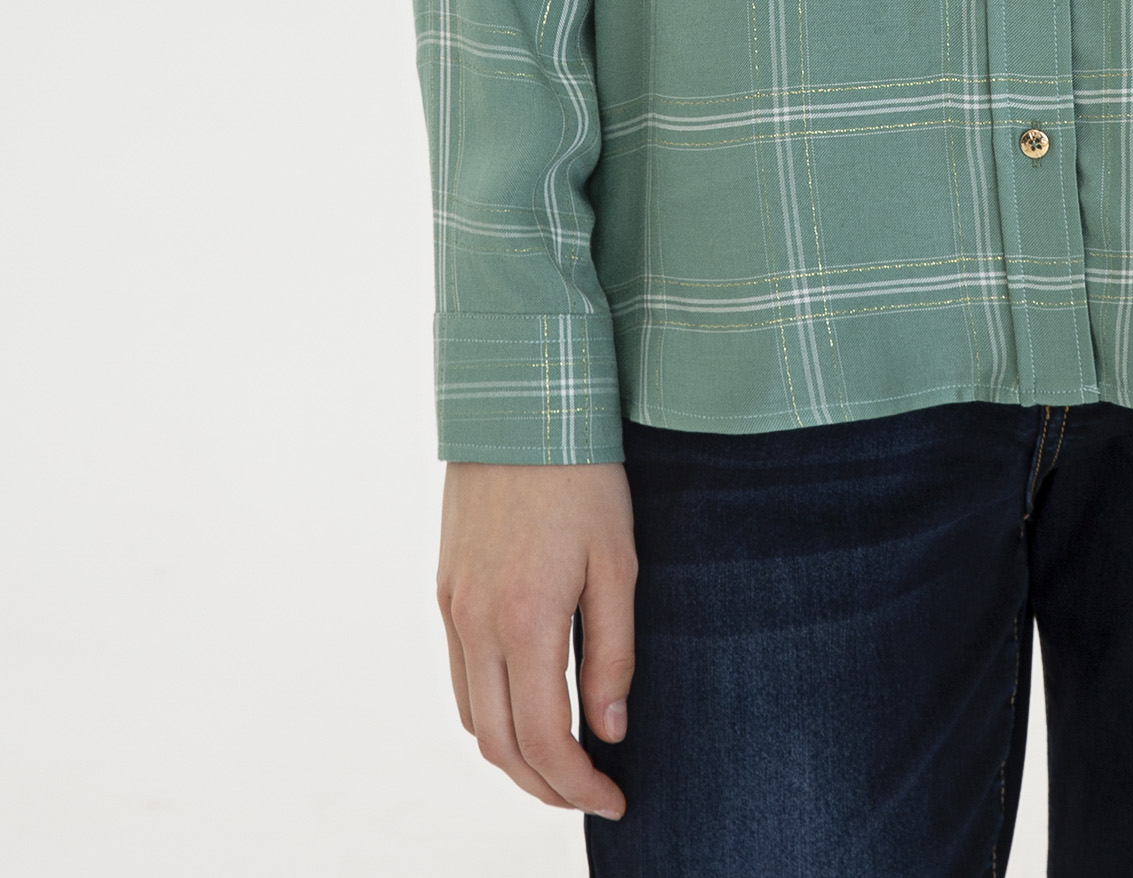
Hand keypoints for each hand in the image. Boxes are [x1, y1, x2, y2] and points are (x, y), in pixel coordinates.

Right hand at [437, 459, 637, 818]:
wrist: (519, 401)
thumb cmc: (583, 475)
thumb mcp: (618, 561)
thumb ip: (613, 651)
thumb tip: (611, 730)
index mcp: (526, 620)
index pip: (545, 741)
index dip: (579, 786)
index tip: (617, 800)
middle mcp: (477, 624)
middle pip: (500, 746)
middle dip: (546, 787)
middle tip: (591, 795)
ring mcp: (453, 608)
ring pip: (471, 719)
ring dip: (513, 757)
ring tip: (562, 763)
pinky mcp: (444, 589)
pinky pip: (458, 678)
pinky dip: (488, 713)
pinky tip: (525, 707)